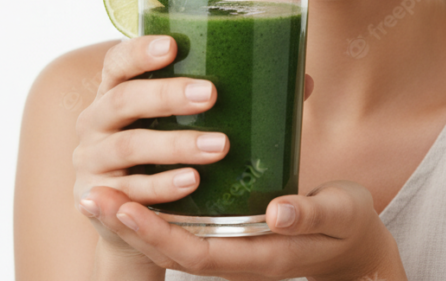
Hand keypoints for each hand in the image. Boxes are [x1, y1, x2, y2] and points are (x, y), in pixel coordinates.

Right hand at [72, 34, 314, 263]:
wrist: (136, 218)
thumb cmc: (169, 149)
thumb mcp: (190, 119)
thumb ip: (234, 96)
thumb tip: (303, 80)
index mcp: (117, 89)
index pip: (118, 60)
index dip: (140, 50)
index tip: (173, 45)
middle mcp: (96, 120)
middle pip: (122, 100)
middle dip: (166, 95)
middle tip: (211, 94)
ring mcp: (92, 161)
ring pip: (128, 146)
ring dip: (174, 145)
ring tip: (219, 146)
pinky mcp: (99, 199)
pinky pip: (131, 191)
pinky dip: (162, 186)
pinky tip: (192, 182)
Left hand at [79, 180, 404, 280]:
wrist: (353, 244)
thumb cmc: (348, 225)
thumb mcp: (340, 215)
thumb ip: (309, 214)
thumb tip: (277, 213)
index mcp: (261, 257)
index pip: (198, 253)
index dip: (159, 234)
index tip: (126, 208)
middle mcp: (237, 259)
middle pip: (172, 250)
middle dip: (129, 227)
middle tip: (91, 196)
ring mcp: (231, 248)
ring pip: (171, 241)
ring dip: (132, 220)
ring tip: (95, 193)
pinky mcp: (229, 232)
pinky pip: (183, 229)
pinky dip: (153, 213)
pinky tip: (132, 186)